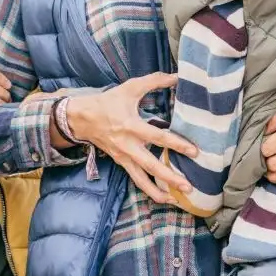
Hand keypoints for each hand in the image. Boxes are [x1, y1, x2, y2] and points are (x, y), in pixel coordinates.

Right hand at [67, 73, 198, 203]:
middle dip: (169, 177)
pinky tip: (164, 196)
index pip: (157, 137)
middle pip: (150, 166)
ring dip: (159, 191)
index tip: (194, 151)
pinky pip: (136, 180)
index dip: (176, 144)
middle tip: (188, 186)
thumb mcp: (130, 87)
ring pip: (141, 180)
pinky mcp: (121, 163)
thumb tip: (177, 76)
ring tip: (176, 199)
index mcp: (130, 126)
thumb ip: (154, 81)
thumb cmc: (108, 102)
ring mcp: (123, 157)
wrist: (82, 118)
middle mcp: (127, 145)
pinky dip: (149, 190)